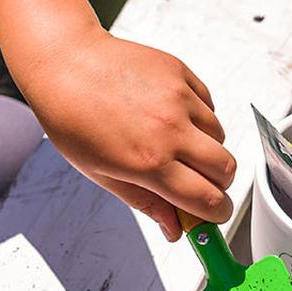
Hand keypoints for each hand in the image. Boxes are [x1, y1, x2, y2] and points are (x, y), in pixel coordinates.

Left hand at [13, 28, 233, 238]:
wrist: (64, 62)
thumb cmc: (70, 117)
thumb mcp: (100, 173)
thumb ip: (144, 202)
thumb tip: (173, 228)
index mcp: (148, 162)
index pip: (207, 200)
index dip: (216, 215)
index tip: (212, 215)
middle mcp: (170, 130)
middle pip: (227, 170)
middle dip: (218, 184)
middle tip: (195, 183)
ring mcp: (179, 98)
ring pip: (220, 136)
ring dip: (207, 149)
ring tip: (172, 143)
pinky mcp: (181, 73)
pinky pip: (209, 104)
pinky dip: (198, 117)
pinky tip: (169, 117)